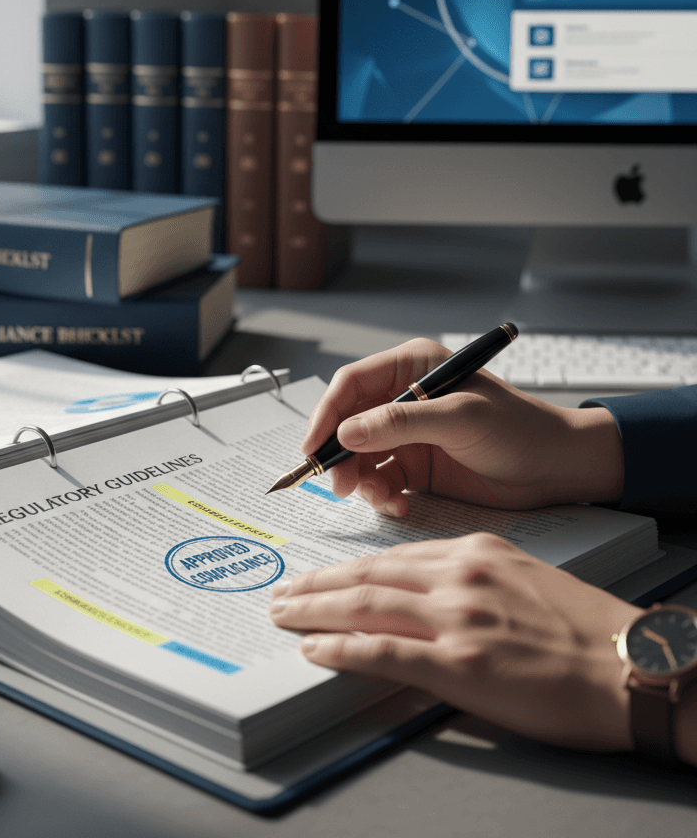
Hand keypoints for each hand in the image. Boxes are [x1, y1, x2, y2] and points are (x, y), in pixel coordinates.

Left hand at [270, 534, 643, 751]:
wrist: (635, 668)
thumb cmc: (588, 630)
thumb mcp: (523, 578)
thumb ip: (470, 578)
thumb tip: (424, 593)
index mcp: (474, 551)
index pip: (391, 556)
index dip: (347, 567)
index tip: (321, 574)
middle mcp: (458, 575)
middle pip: (367, 574)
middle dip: (317, 583)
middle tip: (284, 590)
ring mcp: (456, 618)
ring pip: (363, 605)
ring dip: (313, 609)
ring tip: (283, 613)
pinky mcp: (459, 663)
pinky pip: (380, 650)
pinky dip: (339, 649)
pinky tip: (313, 649)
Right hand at [303, 338, 623, 516]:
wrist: (558, 468)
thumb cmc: (521, 428)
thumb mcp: (460, 418)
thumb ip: (401, 423)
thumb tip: (346, 432)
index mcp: (412, 367)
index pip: (351, 385)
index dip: (327, 414)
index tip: (314, 446)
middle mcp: (403, 398)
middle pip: (348, 423)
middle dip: (339, 455)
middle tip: (340, 484)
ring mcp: (407, 434)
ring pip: (358, 456)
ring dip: (360, 479)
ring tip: (378, 497)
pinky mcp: (414, 465)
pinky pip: (379, 479)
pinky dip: (381, 495)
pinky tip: (398, 504)